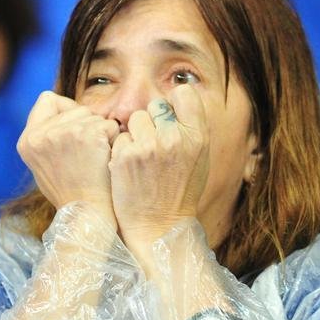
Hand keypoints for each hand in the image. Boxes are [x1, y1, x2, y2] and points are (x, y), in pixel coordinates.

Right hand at [17, 91, 119, 224]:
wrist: (88, 215)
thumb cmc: (71, 194)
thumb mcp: (44, 166)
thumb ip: (46, 140)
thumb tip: (61, 116)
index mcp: (27, 140)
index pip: (47, 100)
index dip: (65, 110)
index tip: (74, 131)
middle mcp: (41, 134)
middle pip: (74, 106)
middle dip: (86, 123)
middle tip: (87, 154)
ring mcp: (64, 132)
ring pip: (93, 115)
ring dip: (100, 133)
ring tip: (96, 160)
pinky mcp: (87, 134)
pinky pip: (109, 125)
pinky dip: (114, 140)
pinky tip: (107, 160)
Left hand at [109, 85, 208, 253]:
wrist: (159, 227)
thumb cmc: (179, 193)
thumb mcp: (199, 159)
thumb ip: (190, 129)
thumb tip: (177, 99)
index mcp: (198, 136)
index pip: (184, 93)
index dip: (174, 102)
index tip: (170, 116)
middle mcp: (176, 137)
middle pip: (157, 105)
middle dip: (153, 121)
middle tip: (155, 147)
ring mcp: (150, 145)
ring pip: (136, 118)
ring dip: (136, 134)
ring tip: (143, 159)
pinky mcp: (126, 155)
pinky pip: (121, 137)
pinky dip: (122, 150)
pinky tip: (130, 169)